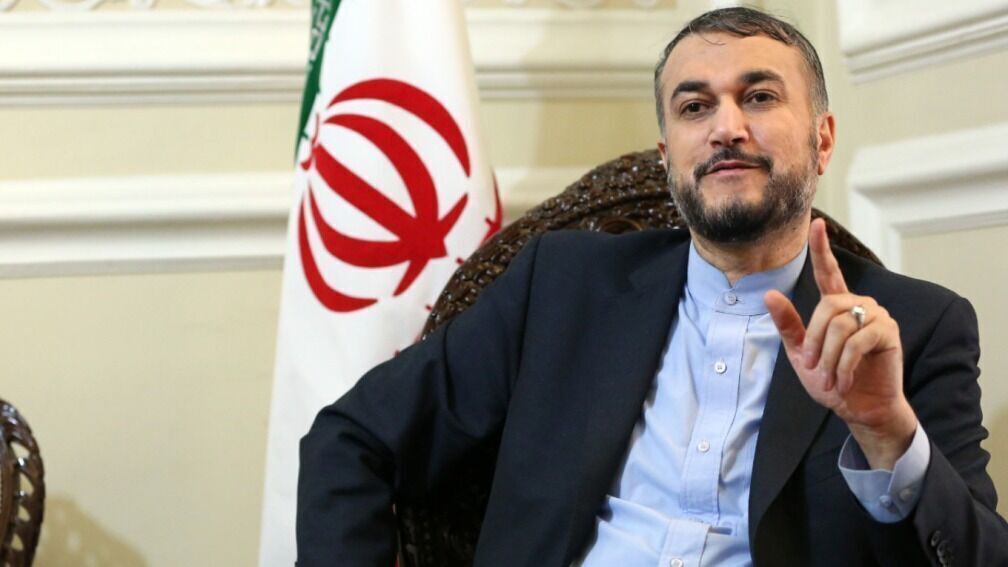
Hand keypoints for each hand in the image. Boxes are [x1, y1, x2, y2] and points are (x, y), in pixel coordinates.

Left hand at [765, 218, 916, 469]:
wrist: (859, 408)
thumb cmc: (831, 381)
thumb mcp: (801, 354)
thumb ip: (788, 325)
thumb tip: (769, 294)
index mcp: (836, 306)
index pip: (828, 271)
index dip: (821, 248)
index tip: (815, 224)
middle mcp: (858, 305)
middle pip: (826, 307)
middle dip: (814, 341)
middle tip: (813, 367)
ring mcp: (876, 316)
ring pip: (840, 325)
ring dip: (828, 357)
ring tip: (829, 378)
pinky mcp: (888, 333)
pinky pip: (858, 341)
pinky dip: (844, 363)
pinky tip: (844, 380)